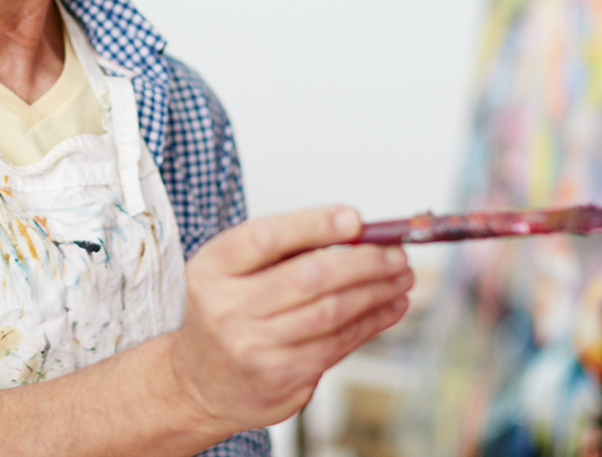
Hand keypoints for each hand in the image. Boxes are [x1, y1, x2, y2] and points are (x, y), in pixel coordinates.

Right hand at [168, 206, 412, 433]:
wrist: (201, 383)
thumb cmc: (226, 313)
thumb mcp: (232, 271)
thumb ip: (283, 249)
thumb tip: (354, 231)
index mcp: (212, 269)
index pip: (266, 237)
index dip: (314, 224)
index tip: (355, 219)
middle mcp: (227, 309)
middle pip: (308, 277)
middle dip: (363, 262)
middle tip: (396, 253)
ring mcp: (254, 348)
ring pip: (331, 313)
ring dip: (376, 292)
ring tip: (401, 277)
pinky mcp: (282, 377)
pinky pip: (338, 344)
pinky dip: (371, 322)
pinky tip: (388, 307)